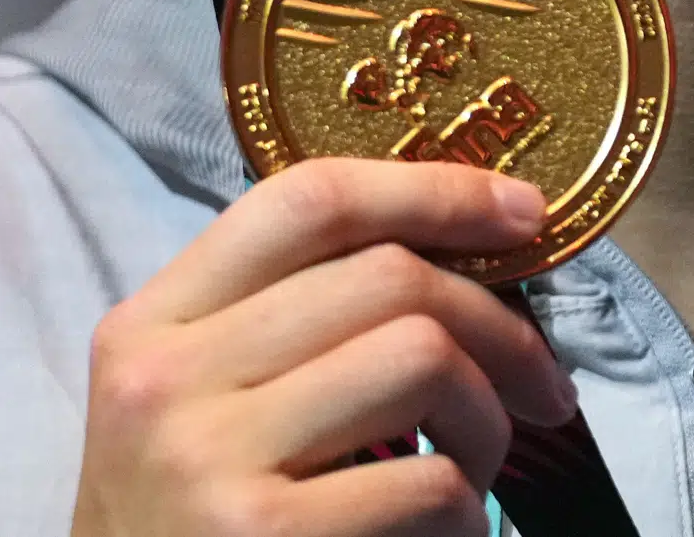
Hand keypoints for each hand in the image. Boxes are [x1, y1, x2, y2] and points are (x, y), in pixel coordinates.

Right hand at [70, 160, 576, 536]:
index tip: (525, 214)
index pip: (307, 200)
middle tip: (542, 383)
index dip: (435, 190)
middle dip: (499, 325)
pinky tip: (445, 534)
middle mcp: (168, 381)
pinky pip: (426, 483)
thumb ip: (287, 326)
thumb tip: (463, 253)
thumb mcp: (191, 408)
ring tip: (476, 468)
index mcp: (150, 325)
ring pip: (421, 359)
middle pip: (387, 277)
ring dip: (487, 420)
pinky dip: (465, 511)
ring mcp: (209, 462)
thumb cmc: (187, 529)